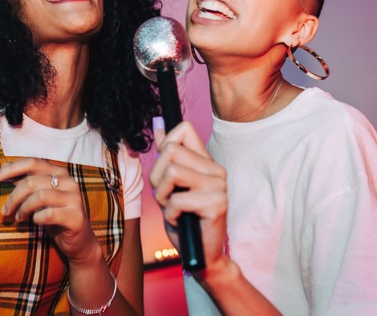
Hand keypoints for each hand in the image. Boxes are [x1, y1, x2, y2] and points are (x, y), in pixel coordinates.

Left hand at [0, 158, 100, 265]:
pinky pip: (49, 214)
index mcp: (60, 173)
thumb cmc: (55, 217)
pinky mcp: (76, 216)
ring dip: (24, 208)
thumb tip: (2, 170)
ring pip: (40, 196)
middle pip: (33, 181)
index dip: (11, 169)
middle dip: (14, 196)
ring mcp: (74, 199)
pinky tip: (36, 223)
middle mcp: (69, 182)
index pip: (33, 162)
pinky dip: (37, 218)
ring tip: (19, 218)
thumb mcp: (39, 197)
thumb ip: (26, 182)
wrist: (79, 242)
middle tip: (5, 211)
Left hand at [148, 121, 228, 269]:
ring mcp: (219, 186)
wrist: (200, 254)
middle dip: (157, 178)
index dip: (164, 146)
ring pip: (172, 173)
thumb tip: (157, 122)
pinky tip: (180, 221)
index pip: (183, 129)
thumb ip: (166, 155)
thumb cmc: (184, 220)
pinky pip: (176, 200)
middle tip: (167, 197)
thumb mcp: (170, 185)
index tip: (165, 169)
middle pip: (170, 151)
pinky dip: (169, 214)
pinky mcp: (217, 204)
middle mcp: (216, 170)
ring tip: (173, 209)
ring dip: (162, 196)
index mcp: (206, 161)